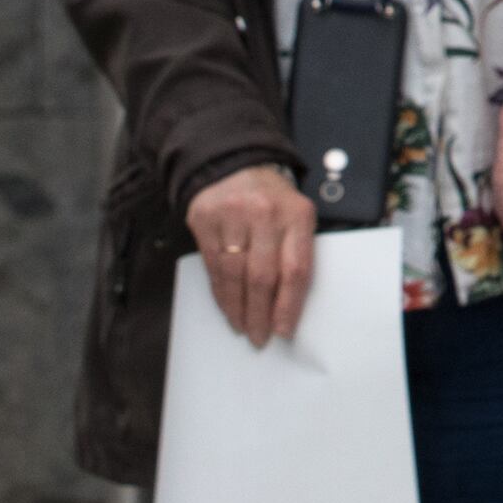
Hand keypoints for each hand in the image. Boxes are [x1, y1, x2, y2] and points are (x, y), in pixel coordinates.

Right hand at [182, 162, 315, 346]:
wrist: (234, 164)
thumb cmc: (272, 200)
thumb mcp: (296, 214)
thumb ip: (296, 250)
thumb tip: (290, 305)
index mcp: (297, 214)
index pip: (296, 268)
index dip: (289, 304)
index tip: (284, 330)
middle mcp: (265, 214)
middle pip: (263, 276)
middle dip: (261, 314)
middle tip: (260, 338)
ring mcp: (232, 216)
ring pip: (235, 275)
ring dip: (239, 309)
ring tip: (244, 328)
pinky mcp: (205, 221)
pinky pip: (214, 268)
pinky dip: (221, 294)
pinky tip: (228, 308)